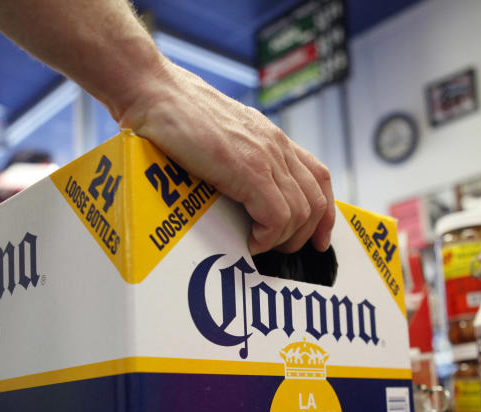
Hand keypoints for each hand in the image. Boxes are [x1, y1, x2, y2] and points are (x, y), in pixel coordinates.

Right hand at [117, 60, 334, 254]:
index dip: (324, 214)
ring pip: (301, 213)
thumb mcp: (220, 135)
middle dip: (303, 235)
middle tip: (279, 250)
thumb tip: (238, 191)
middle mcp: (276, 146)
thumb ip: (238, 156)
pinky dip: (267, 238)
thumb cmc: (174, 114)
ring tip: (259, 245)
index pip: (320, 177)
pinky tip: (249, 241)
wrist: (155, 91)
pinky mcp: (248, 170)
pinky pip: (277, 217)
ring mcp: (265, 157)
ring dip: (282, 239)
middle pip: (316, 201)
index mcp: (272, 138)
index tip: (317, 240)